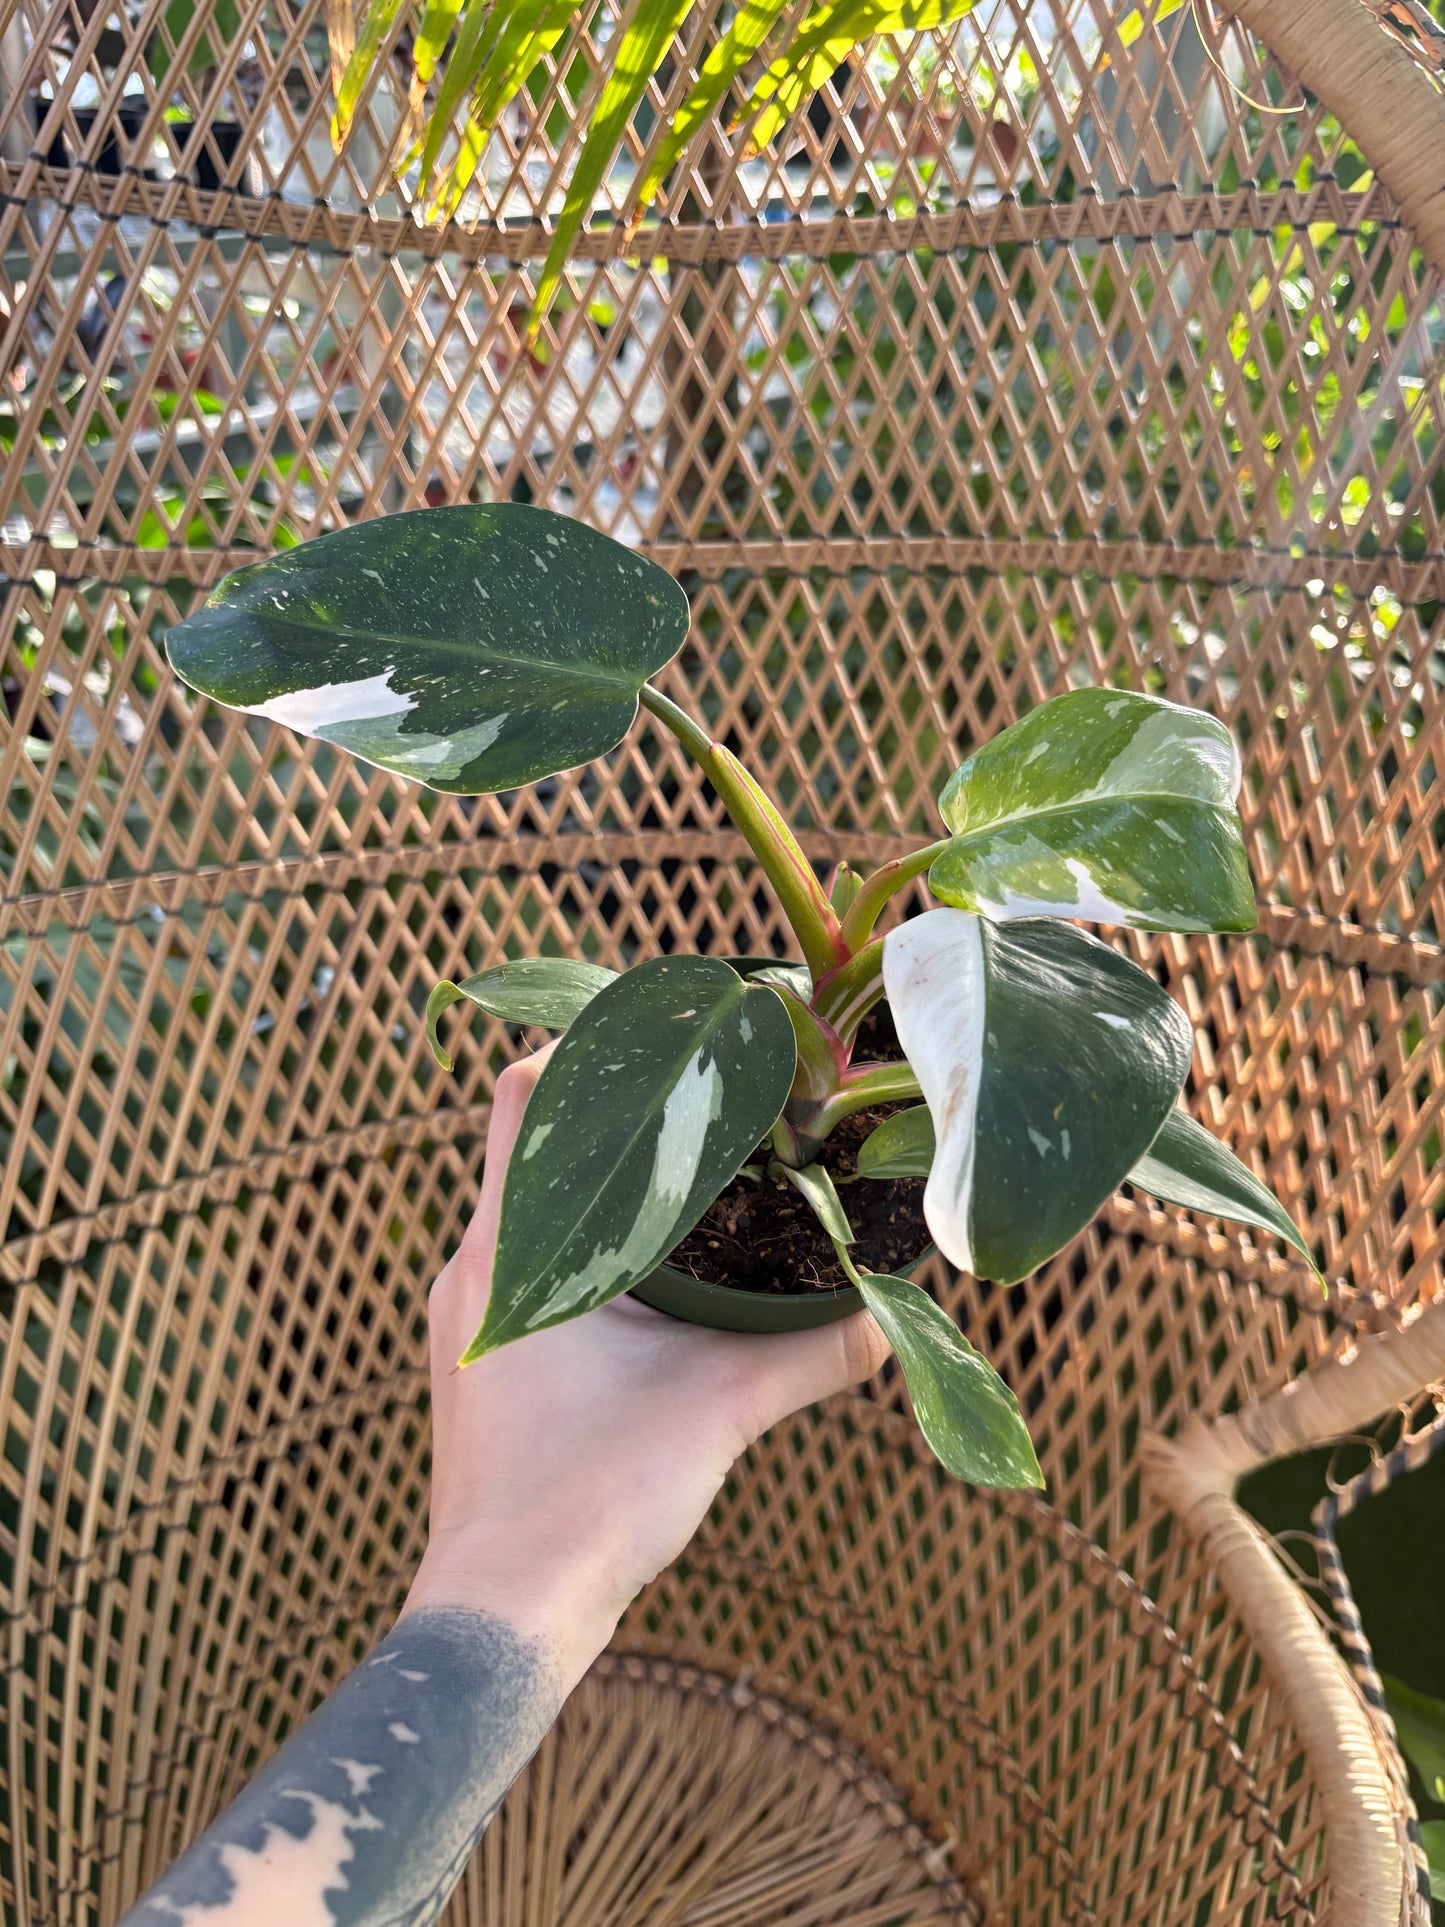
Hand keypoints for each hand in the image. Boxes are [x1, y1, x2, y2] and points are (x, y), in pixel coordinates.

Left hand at [404, 1043, 889, 1678]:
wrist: (504, 1618)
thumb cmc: (590, 1501)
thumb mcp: (720, 1409)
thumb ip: (816, 1352)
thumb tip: (902, 1311)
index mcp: (510, 1251)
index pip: (518, 1095)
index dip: (582, 1045)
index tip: (661, 1034)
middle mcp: (472, 1270)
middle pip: (528, 1145)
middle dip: (610, 1114)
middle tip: (701, 1099)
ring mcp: (469, 1321)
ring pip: (528, 1212)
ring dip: (598, 1185)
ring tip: (688, 1176)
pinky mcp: (480, 1367)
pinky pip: (527, 1271)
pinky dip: (585, 1249)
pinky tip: (654, 1278)